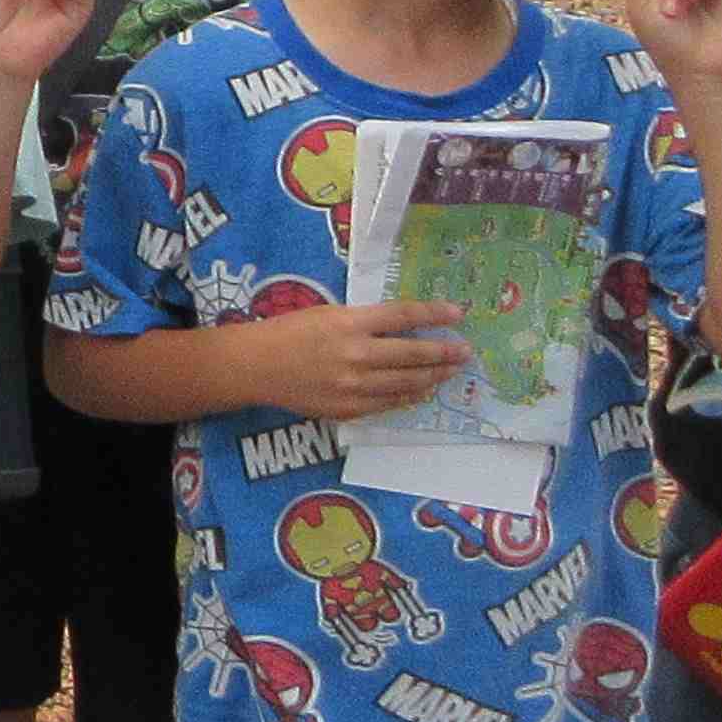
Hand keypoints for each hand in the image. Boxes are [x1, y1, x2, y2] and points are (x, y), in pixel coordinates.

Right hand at [242, 296, 472, 425]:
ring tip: (451, 371)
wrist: (257, 366)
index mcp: (350, 324)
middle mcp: (356, 355)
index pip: (404, 316)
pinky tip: (423, 391)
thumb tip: (405, 328)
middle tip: (465, 351)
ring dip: (434, 376)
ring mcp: (354, 386)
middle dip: (445, 352)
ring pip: (407, 382)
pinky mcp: (348, 408)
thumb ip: (365, 321)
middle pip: (413, 353)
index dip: (435, 314)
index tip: (458, 313)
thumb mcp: (329, 314)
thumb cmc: (290, 331)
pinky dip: (410, 396)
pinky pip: (389, 403)